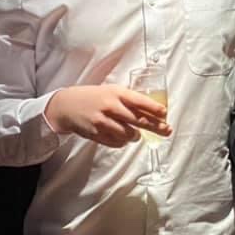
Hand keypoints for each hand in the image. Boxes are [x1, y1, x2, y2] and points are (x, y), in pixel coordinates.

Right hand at [44, 84, 170, 145]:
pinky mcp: (96, 134)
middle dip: (155, 127)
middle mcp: (110, 107)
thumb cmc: (95, 97)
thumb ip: (129, 99)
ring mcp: (103, 122)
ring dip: (136, 136)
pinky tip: (122, 137)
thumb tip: (153, 110)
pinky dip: (123, 141)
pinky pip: (117, 142)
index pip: (139, 101)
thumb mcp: (112, 91)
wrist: (67, 105)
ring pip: (129, 134)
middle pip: (138, 120)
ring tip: (136, 134)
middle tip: (167, 130)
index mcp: (116, 93)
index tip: (165, 114)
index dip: (154, 108)